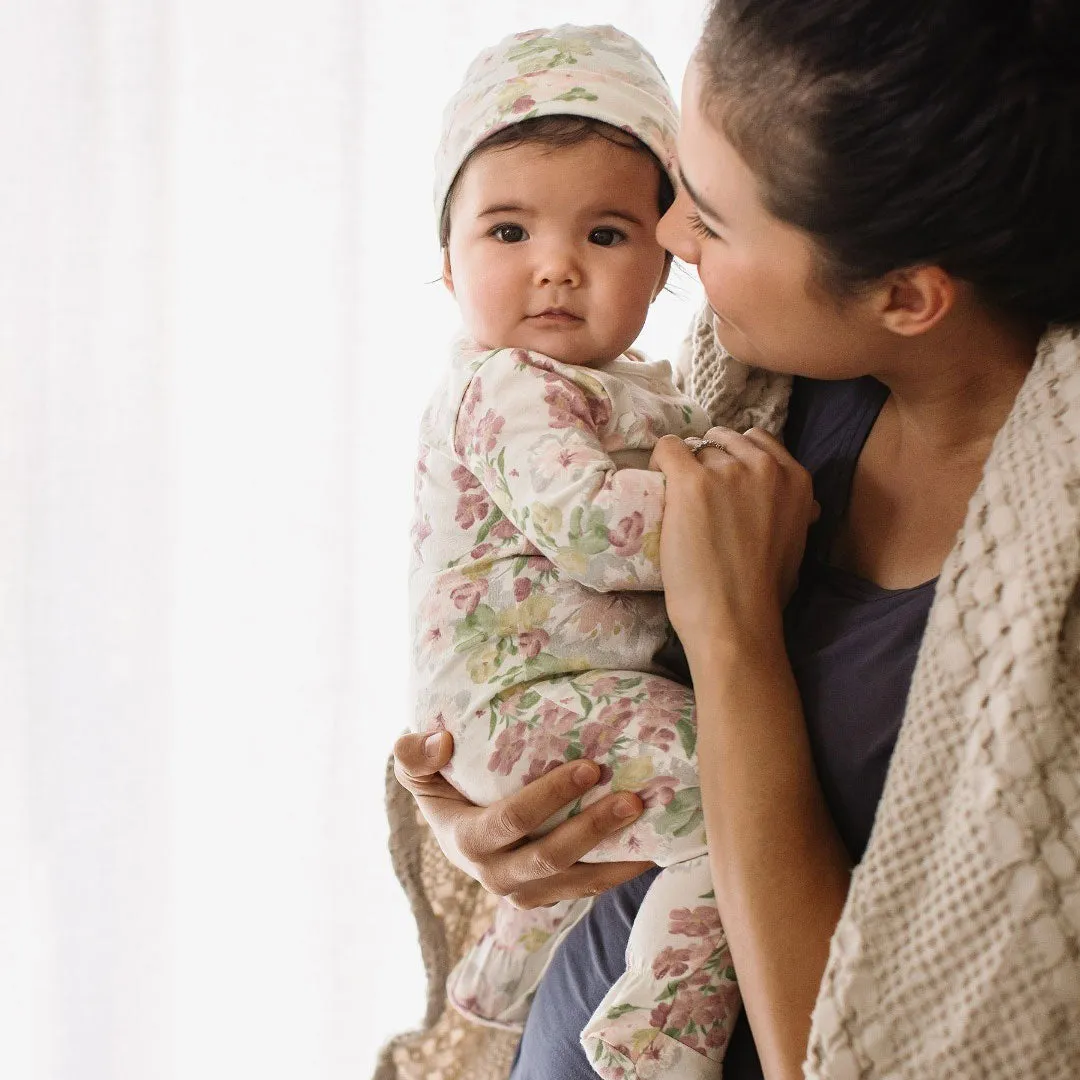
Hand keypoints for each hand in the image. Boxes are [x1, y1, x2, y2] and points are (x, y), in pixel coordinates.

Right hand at [393, 730, 652, 908]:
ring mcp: (527, 892)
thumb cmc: (443, 788)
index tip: (589, 767)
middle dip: (594, 828)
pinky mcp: (551, 895)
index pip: (513, 821)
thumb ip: (413, 754)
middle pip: (551, 857)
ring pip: (578, 881)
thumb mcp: (418, 772)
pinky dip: (622, 870)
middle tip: (633, 798)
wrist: (456, 833)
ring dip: (617, 855)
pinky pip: (590, 888)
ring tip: (650, 824)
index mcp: (468, 842)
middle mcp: (497, 877)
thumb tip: (441, 740)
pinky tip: (653, 847)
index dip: (551, 797)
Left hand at [651, 426, 817, 655]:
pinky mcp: (691, 481)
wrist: (736, 619)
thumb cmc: (764, 593)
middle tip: (698, 498)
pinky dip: (659, 461)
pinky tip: (657, 483)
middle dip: (710, 463)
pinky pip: (668, 449)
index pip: (757, 441)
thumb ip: (795, 513)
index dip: (735, 458)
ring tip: (678, 502)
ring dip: (685, 469)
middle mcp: (765, 466)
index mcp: (796, 479)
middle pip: (723, 443)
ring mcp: (727, 472)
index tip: (722, 482)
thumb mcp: (797, 541)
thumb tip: (804, 509)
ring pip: (696, 449)